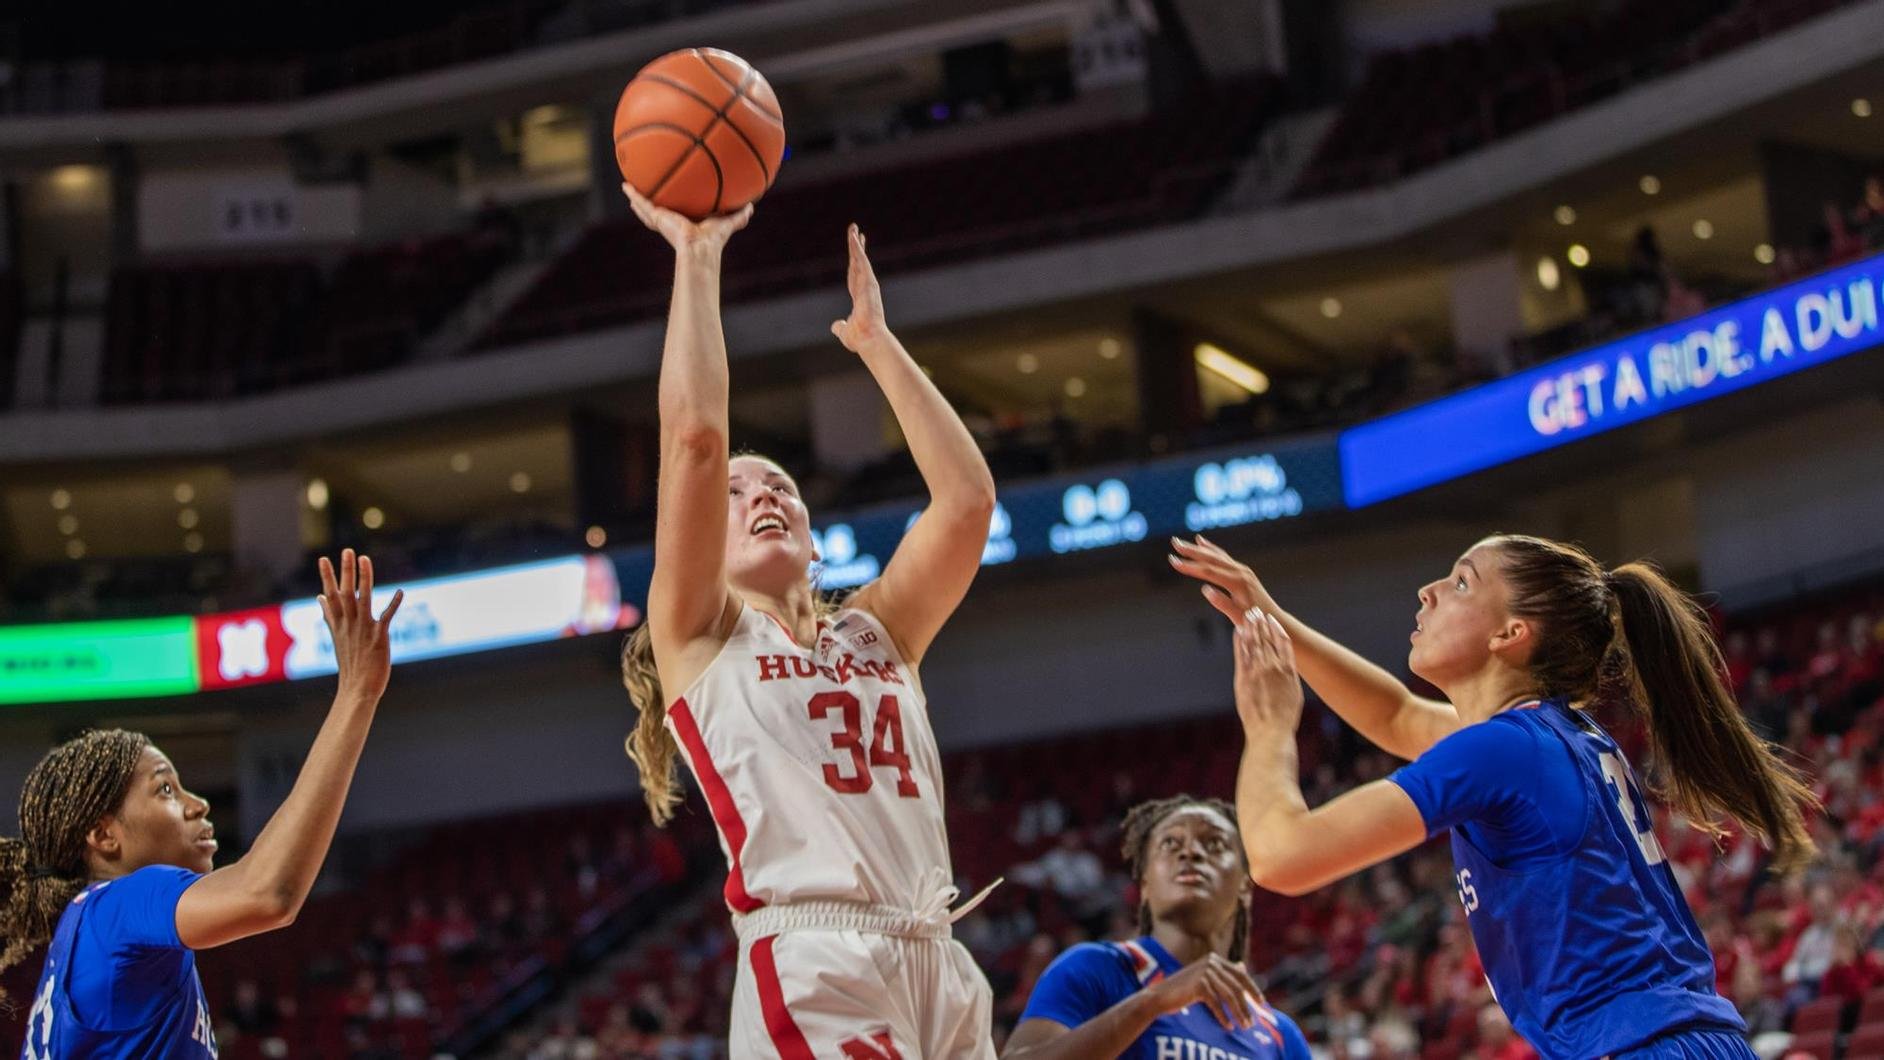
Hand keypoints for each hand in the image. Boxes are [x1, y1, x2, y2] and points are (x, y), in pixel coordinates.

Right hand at [317, 549, 403, 702]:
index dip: (327, 577)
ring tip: (364, 559)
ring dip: (364, 579)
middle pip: (344, 593)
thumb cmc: (350, 663)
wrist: (357, 689)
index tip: (324, 559)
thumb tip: (320, 597)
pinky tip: (400, 592)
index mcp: (338, 624)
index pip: (330, 596)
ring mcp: (363, 629)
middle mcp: (348, 624)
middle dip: (345, 571)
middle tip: (346, 550)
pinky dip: (393, 604)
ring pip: (362, 598)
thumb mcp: (336, 636)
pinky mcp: (378, 637)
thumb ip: (329, 615)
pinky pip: (386, 617)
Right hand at [621, 182, 751, 253]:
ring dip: (637, 199)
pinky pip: (643, 204)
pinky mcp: (657, 218)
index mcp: (685, 225)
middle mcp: (672, 223)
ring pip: (645, 209)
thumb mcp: (727, 222)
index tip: (669, 202)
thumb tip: (752, 206)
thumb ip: (739, 216)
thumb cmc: (714, 240)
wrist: (700, 249)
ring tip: (628, 190)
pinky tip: (625, 185)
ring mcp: (662, 221)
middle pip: (657, 213)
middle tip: (643, 196)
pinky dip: (634, 195)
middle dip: (650, 205)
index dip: (673, 210)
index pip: (677, 215)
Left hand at [830, 223, 887, 353]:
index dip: (854, 264)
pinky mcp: (869, 281)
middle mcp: (866, 288)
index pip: (855, 277)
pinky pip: (861, 260)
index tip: (855, 253)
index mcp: (860, 298)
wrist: (869, 339)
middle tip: (856, 232)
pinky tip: (853, 236)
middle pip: (859, 264)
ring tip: (852, 227)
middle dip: (857, 248)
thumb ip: (840, 327)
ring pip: (860, 259)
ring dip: (855, 243)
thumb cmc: (860, 338)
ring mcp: (868, 284)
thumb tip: (835, 326)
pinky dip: (857, 248)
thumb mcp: (845, 331)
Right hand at [1144, 953, 1266, 1030]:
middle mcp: (1211, 963)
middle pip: (1236, 987)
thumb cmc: (1185, 988)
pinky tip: (1228, 1026)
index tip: (1262, 1002)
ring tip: (1244, 1026)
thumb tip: (1243, 966)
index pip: (1240, 974)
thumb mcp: (1206, 977)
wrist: (1161, 995)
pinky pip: (1216, 1004)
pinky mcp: (1199, 985)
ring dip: (1239, 1013)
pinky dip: (1223, 1016)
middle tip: (1253, 1022)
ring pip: (1229, 997)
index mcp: (1214, 959)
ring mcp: (1204, 973)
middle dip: (1247, 1006)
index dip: (1253, 988)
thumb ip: (1223, 972)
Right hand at [1168, 535, 1278, 621]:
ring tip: (1181, 542)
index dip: (1189, 566)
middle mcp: (1240, 572)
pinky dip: (1211, 549)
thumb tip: (1205, 589)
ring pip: (1217, 555)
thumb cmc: (1255, 622)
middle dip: (1191, 551)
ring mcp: (1242, 570)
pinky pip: (1223, 557)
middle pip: (1211, 558)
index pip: (1208, 571)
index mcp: (1237, 583)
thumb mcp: (1238, 617)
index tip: (1173, 561)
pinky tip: (1202, 542)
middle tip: (1174, 543)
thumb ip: (1222, 603)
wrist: (1274, 619)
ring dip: (1198, 548)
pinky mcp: (1242, 571)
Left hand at [1235, 610, 1302, 733]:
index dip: (1277, 628)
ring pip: (1254, 643)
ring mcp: (1258, 671)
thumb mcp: (1294, 695)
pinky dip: (1240, 640)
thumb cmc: (1284, 719)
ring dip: (1251, 627)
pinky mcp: (1244, 678)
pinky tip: (1238, 630)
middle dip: (1261, 623)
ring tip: (1248, 614)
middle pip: (1267, 639)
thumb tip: (1285, 670)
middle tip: (1256, 609)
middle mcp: (1274, 667)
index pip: (1283, 642)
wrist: (1271, 732)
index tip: (1272, 619)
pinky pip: (1242, 654)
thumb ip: (1288, 678)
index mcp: (1289, 670)